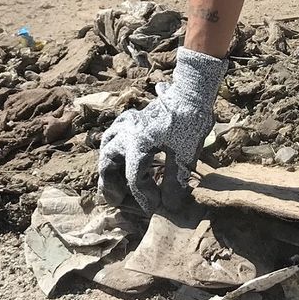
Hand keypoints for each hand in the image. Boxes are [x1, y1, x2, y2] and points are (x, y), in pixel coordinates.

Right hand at [97, 47, 226, 211]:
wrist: (192, 91)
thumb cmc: (190, 122)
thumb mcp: (186, 156)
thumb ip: (175, 182)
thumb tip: (169, 206)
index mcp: (138, 143)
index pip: (134, 178)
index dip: (143, 197)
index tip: (154, 207)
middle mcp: (127, 133)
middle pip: (108, 162)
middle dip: (110, 184)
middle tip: (117, 200)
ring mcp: (128, 123)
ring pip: (107, 146)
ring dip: (108, 165)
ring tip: (114, 181)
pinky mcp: (132, 117)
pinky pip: (114, 133)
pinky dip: (114, 147)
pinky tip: (121, 155)